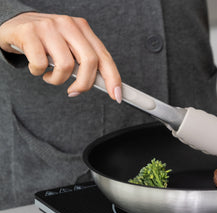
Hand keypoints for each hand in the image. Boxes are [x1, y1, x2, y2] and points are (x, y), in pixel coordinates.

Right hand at [0, 12, 121, 101]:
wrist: (11, 25)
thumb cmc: (44, 42)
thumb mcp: (68, 47)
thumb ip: (84, 62)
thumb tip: (104, 84)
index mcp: (82, 28)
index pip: (104, 56)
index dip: (113, 78)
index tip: (116, 96)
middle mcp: (68, 24)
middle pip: (90, 61)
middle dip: (85, 83)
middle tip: (74, 91)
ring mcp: (49, 27)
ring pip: (66, 65)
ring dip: (57, 80)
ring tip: (49, 75)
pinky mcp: (29, 32)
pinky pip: (42, 64)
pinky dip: (38, 72)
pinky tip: (36, 67)